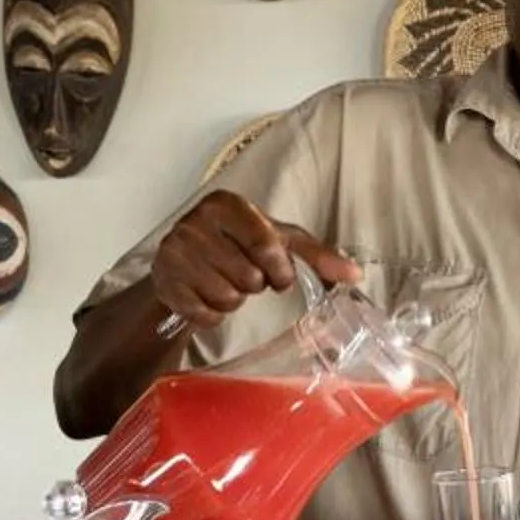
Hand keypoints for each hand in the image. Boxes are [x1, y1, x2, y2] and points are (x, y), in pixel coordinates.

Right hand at [149, 190, 358, 330]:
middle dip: (254, 285)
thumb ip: (316, 256)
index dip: (279, 270)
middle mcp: (195, 223)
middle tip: (245, 276)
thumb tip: (355, 275)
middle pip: (248, 276)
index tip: (279, 275)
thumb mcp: (277, 241)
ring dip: (234, 300)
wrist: (182, 262)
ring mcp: (175, 253)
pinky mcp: (164, 282)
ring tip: (225, 284)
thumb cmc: (237, 246)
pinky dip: (213, 314)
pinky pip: (204, 314)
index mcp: (225, 204)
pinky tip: (207, 296)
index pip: (265, 245)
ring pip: (227, 298)